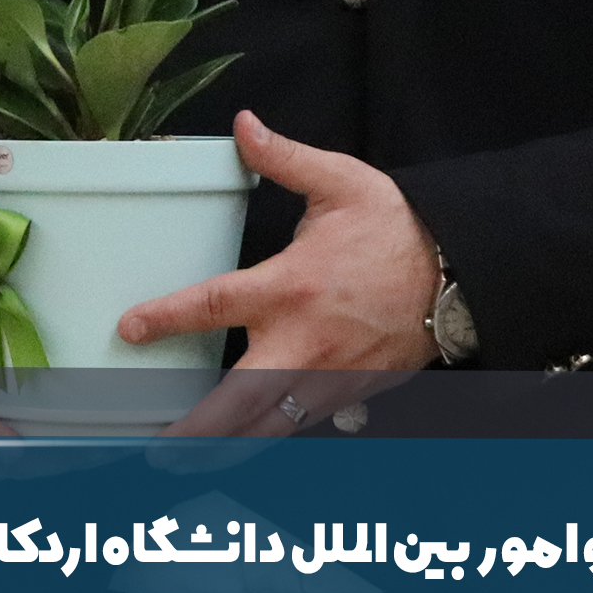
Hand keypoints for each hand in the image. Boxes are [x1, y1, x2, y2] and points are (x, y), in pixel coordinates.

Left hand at [115, 110, 441, 437]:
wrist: (461, 271)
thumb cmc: (398, 229)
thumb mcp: (341, 182)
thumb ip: (284, 159)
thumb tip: (245, 127)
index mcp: (292, 287)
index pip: (215, 306)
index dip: (168, 318)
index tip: (131, 330)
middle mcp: (305, 341)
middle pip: (240, 400)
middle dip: (199, 432)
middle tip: (160, 453)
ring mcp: (330, 375)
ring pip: (272, 426)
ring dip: (229, 448)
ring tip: (190, 465)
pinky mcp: (351, 391)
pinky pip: (303, 423)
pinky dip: (272, 438)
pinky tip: (244, 445)